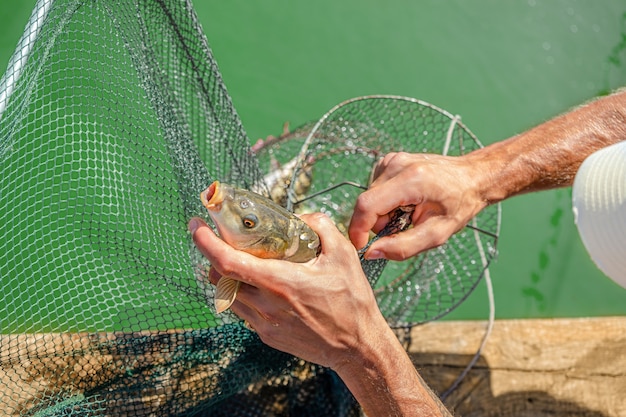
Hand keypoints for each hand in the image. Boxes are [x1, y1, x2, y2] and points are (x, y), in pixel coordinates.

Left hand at [189, 213, 450, 414]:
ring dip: (225, 276)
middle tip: (219, 238)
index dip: (206, 242)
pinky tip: (258, 284)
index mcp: (281, 283)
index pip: (229, 262)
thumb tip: (301, 217)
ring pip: (227, 296)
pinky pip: (242, 310)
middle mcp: (266, 305)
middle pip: (219, 278)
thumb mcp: (344, 255)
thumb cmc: (352, 302)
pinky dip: (241, 292)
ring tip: (239, 260)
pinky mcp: (266, 336)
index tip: (196, 225)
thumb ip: (321, 227)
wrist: (357, 348)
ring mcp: (263, 324)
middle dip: (212, 255)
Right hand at [349, 151, 487, 260]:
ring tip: (409, 213)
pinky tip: (406, 202)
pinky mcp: (389, 161)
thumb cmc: (459, 205)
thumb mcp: (437, 234)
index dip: (358, 229)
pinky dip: (386, 202)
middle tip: (404, 227)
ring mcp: (392, 160)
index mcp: (411, 180)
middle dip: (378, 223)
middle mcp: (397, 164)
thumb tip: (372, 253)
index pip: (367, 205)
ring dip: (383, 213)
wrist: (472, 177)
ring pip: (370, 197)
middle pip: (367, 203)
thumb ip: (403, 247)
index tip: (363, 246)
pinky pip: (375, 189)